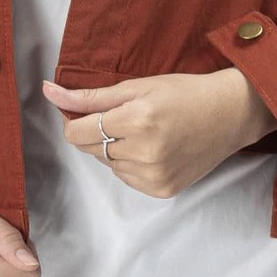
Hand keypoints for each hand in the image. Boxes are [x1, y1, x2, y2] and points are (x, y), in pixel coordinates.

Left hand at [41, 67, 275, 199]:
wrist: (228, 115)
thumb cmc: (183, 93)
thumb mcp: (136, 86)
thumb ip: (90, 95)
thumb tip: (49, 92)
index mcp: (137, 120)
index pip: (77, 133)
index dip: (73, 120)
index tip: (82, 110)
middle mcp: (145, 152)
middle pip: (89, 149)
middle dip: (94, 132)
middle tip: (119, 115)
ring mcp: (154, 176)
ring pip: (106, 164)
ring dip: (112, 148)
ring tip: (140, 130)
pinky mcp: (162, 190)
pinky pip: (125, 178)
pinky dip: (128, 163)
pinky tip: (150, 147)